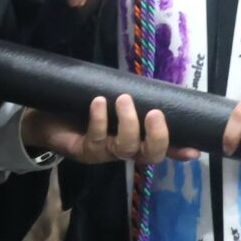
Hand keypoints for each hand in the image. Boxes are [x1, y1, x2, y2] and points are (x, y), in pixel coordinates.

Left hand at [21, 94, 199, 165]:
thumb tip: (153, 85)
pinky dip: (99, 119)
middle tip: (155, 114)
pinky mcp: (84, 151)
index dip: (179, 149)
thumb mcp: (109, 99)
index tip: (195, 148)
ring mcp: (104, 152)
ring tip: (123, 99)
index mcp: (135, 138)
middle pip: (150, 155)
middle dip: (157, 137)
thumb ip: (130, 97)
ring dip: (128, 123)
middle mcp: (124, 149)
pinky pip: (96, 138)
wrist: (45, 117)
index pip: (162, 147)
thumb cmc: (82, 106)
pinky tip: (98, 102)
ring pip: (126, 148)